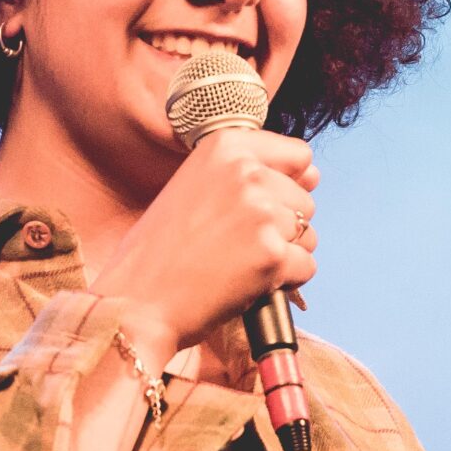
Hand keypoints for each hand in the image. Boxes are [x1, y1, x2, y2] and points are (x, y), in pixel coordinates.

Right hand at [91, 128, 318, 356]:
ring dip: (283, 254)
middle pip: (305, 200)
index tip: (258, 206)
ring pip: (309, 235)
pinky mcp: (272, 255)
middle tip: (235, 245)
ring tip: (237, 264)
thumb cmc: (159, 251)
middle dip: (282, 226)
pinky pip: (306, 267)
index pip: (299, 155)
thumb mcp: (194, 185)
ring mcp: (262, 213)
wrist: (136, 302)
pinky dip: (284, 282)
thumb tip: (314, 175)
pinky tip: (246, 283)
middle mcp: (247, 173)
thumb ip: (247, 173)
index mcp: (226, 147)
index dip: (287, 184)